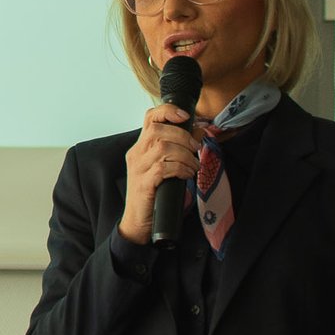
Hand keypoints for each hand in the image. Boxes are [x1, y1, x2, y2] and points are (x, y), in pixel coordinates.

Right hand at [118, 103, 200, 242]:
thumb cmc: (155, 194)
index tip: (185, 116)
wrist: (138, 223)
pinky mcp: (144, 184)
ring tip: (194, 165)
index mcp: (141, 147)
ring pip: (162, 148)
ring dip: (185, 155)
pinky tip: (187, 175)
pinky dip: (180, 169)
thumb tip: (198, 130)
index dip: (168, 111)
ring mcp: (138, 169)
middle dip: (183, 136)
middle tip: (195, 149)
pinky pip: (163, 168)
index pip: (149, 118)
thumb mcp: (167, 167)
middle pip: (158, 130)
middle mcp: (136, 154)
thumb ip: (179, 148)